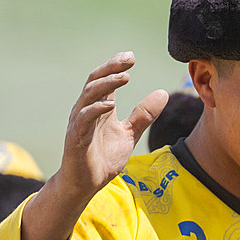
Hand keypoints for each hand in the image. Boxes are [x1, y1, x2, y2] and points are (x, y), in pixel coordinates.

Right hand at [21, 53, 167, 239]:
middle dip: (111, 67)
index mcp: (99, 107)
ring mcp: (80, 123)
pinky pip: (84, 119)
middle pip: (95, 80)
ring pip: (88, 96)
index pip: (106, 80)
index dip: (116, 66)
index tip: (131, 56)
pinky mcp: (76, 138)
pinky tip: (109, 104)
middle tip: (128, 59)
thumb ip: (144, 115)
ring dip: (106, 84)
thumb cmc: (103, 157)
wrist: (87, 183)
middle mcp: (87, 110)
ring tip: (124, 76)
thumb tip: (163, 93)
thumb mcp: (130, 134)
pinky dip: (95, 109)